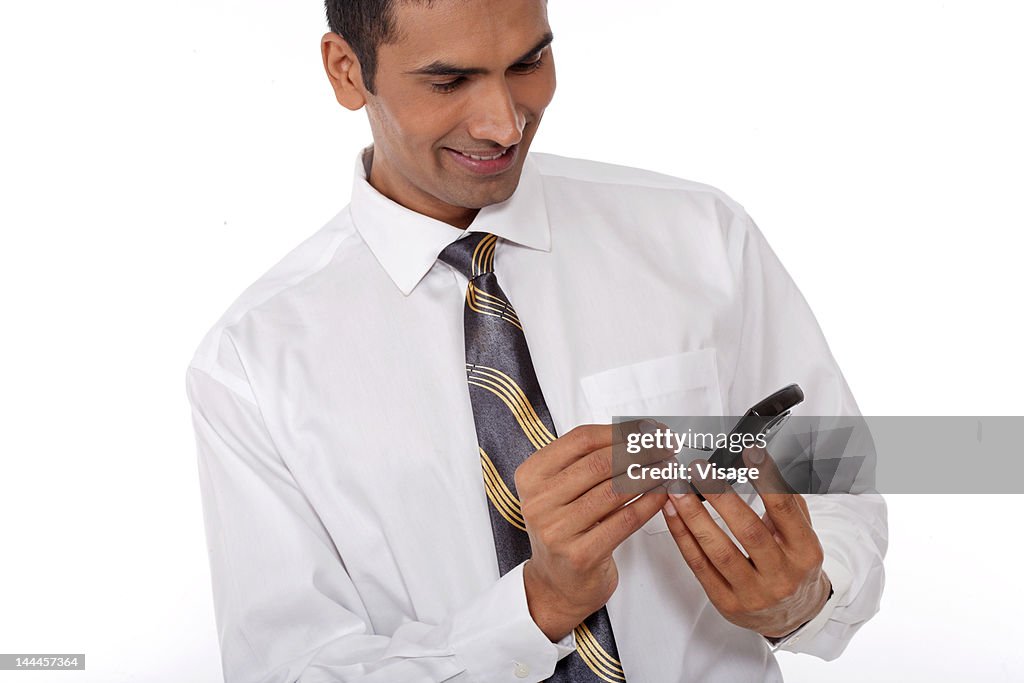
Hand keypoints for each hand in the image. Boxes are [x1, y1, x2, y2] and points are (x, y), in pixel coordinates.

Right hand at [517, 421, 670, 640]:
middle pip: (600, 463)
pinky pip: (625, 520)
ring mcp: (557, 530)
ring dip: (650, 474)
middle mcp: (538, 501)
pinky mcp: (581, 555)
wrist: (556, 584)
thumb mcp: (563, 489)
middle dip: (641, 451)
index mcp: (531, 476)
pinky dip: (650, 502)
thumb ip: (590, 461)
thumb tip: (641, 433)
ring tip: (669, 466)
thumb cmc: (566, 528)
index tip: (649, 428)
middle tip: (667, 446)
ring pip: (616, 490)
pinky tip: (663, 493)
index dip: (621, 431)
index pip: (581, 440)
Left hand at [662, 446, 831, 637]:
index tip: (750, 453)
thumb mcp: (801, 535)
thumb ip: (787, 503)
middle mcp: (781, 575)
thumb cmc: (793, 567)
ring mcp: (753, 593)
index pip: (785, 511)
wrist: (791, 616)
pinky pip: (699, 566)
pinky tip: (673, 514)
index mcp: (804, 553)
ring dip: (693, 516)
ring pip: (718, 551)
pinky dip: (683, 537)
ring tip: (678, 490)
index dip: (767, 479)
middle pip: (748, 532)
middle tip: (700, 471)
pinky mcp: (727, 603)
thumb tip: (762, 464)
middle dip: (721, 497)